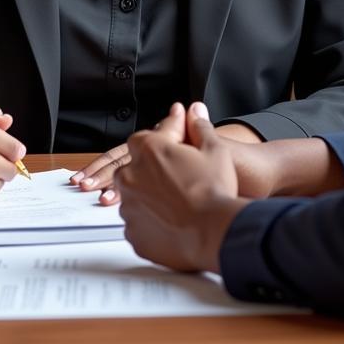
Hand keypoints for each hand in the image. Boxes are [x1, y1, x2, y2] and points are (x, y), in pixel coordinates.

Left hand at [114, 112, 247, 271]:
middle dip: (153, 164)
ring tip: (175, 199)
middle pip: (137, 162)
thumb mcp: (214, 149)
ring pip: (134, 193)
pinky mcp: (132, 232)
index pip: (153, 132)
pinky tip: (169, 219)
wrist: (214, 232)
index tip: (180, 132)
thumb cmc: (214, 191)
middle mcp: (132, 175)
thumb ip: (200, 127)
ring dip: (149, 192)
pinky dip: (149, 219)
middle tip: (176, 171)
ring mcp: (129, 205)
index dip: (170, 132)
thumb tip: (195, 111)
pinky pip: (137, 221)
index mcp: (150, 149)